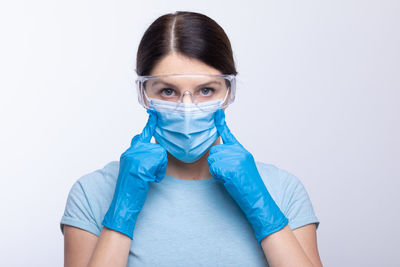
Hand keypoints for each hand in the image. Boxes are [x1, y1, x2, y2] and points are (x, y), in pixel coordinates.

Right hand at [102, 109, 167, 239]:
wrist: (123, 201)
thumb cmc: (131, 188)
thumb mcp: (135, 169)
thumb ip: (141, 156)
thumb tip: (148, 145)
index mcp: (130, 152)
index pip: (142, 135)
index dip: (150, 124)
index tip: (154, 112)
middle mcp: (132, 151)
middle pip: (157, 149)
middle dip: (158, 164)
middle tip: (146, 175)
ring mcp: (136, 156)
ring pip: (160, 156)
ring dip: (158, 170)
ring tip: (147, 178)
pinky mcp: (142, 163)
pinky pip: (160, 163)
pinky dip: (158, 174)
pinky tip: (148, 180)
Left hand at [207, 109, 288, 243]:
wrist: (258, 199)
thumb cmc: (248, 186)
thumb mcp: (241, 167)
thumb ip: (231, 157)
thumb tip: (216, 154)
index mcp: (242, 151)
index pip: (228, 134)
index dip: (221, 122)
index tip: (217, 112)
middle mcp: (239, 152)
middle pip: (214, 152)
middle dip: (216, 164)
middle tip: (229, 174)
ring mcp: (236, 160)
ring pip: (212, 160)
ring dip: (217, 171)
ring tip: (230, 178)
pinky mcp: (232, 169)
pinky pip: (214, 169)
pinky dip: (218, 177)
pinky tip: (229, 181)